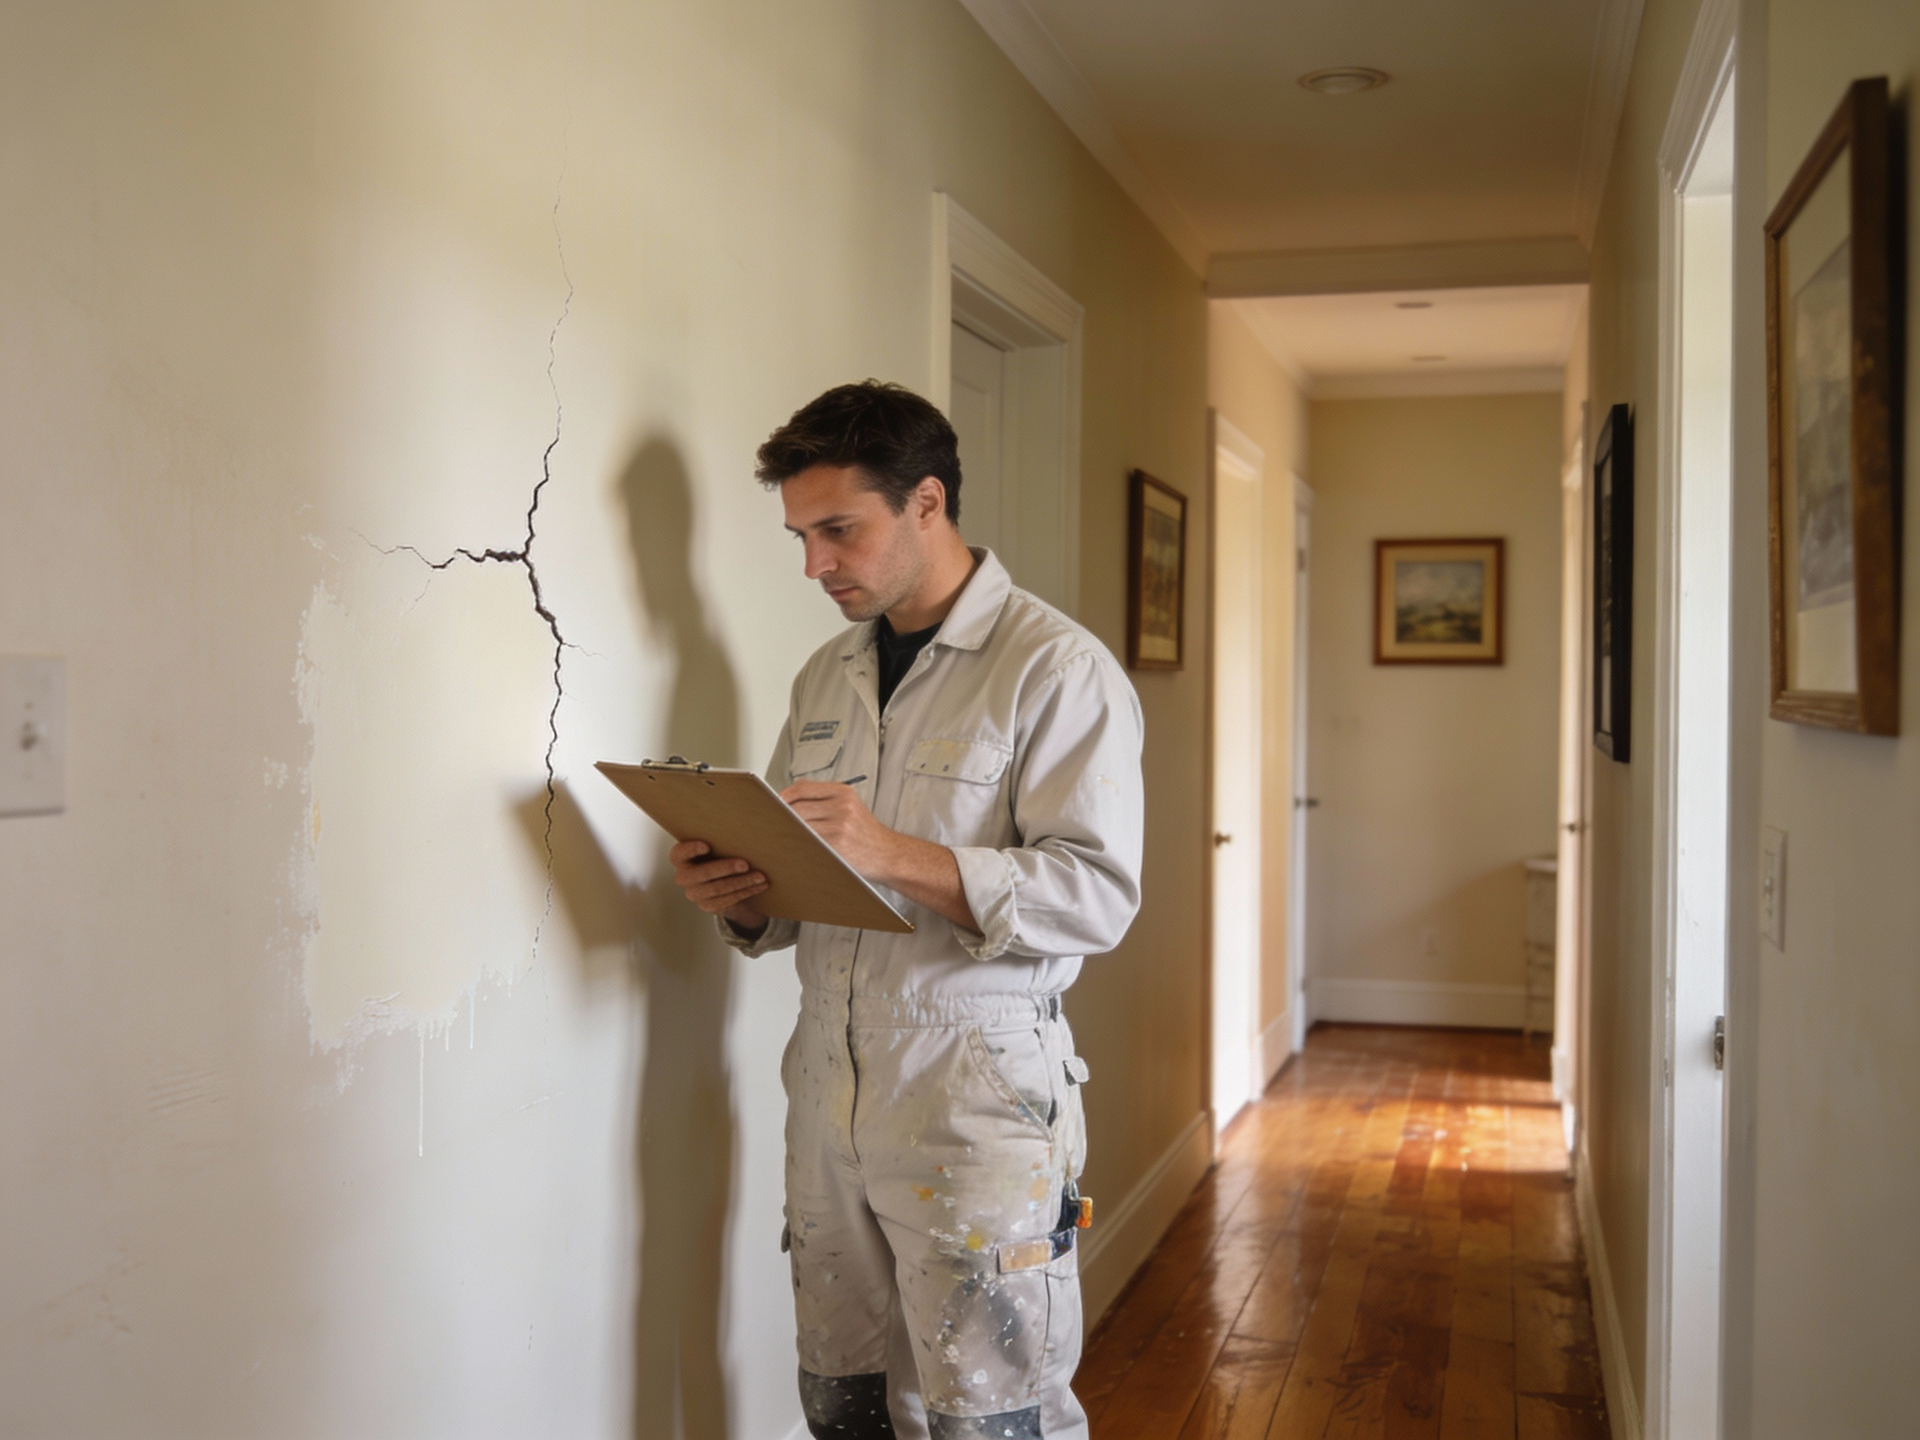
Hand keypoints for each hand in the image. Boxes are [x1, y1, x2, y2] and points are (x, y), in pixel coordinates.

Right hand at [669, 839, 768, 931]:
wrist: (723, 881)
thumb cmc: (718, 855)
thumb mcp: (716, 847)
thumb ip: (720, 840)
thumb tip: (745, 825)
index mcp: (682, 859)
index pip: (679, 854)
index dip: (690, 850)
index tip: (707, 845)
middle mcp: (684, 877)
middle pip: (702, 874)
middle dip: (725, 868)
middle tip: (745, 864)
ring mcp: (695, 894)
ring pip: (718, 889)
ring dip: (742, 882)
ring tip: (760, 876)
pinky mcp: (708, 906)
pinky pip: (729, 900)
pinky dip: (747, 891)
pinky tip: (760, 885)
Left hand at [780, 781, 901, 878]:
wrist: (888, 854)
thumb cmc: (865, 834)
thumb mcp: (850, 807)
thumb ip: (822, 801)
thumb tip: (786, 803)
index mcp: (843, 792)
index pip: (802, 787)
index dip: (783, 796)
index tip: (773, 804)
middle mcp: (842, 805)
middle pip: (797, 806)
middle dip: (782, 815)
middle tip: (772, 823)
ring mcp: (840, 824)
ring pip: (799, 824)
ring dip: (786, 830)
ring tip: (780, 835)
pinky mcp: (837, 843)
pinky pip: (807, 840)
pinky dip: (797, 843)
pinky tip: (794, 846)